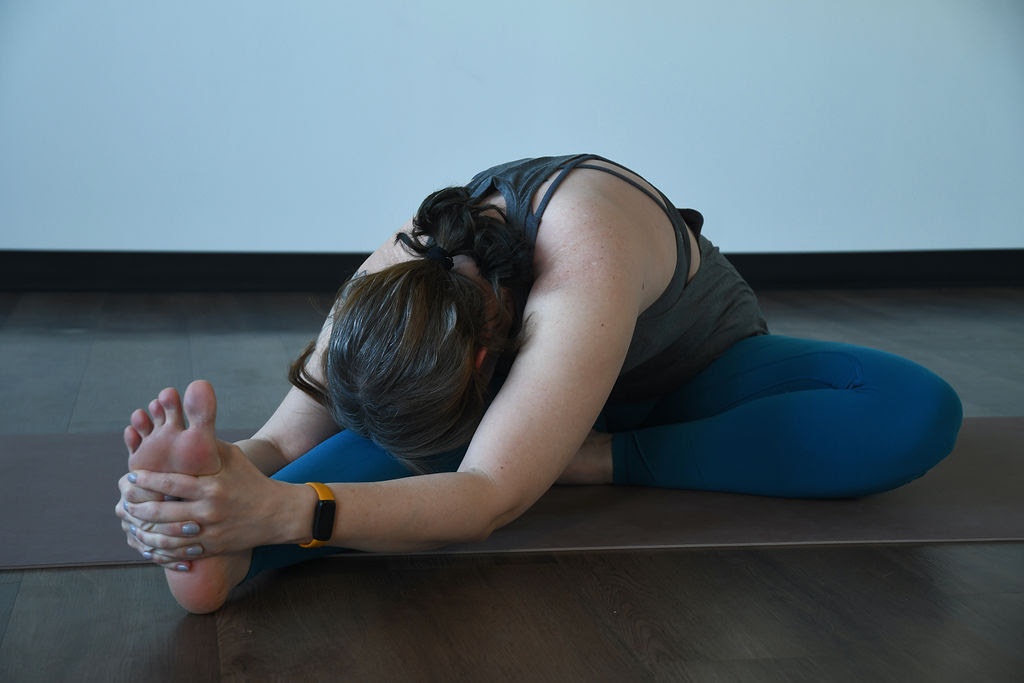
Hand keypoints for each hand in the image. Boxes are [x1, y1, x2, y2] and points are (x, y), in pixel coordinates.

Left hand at [114, 441, 306, 563]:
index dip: (147, 481)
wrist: (277, 513)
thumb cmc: (251, 480)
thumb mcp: (233, 457)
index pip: (171, 484)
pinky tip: (147, 545)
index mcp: (212, 487)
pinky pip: (179, 553)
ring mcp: (210, 533)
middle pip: (162, 513)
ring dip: (144, 532)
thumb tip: (180, 429)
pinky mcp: (212, 549)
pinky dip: (160, 551)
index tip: (130, 478)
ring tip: (130, 523)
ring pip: (167, 537)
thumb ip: (206, 447)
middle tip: (124, 503)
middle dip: (138, 509)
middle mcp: (209, 511)